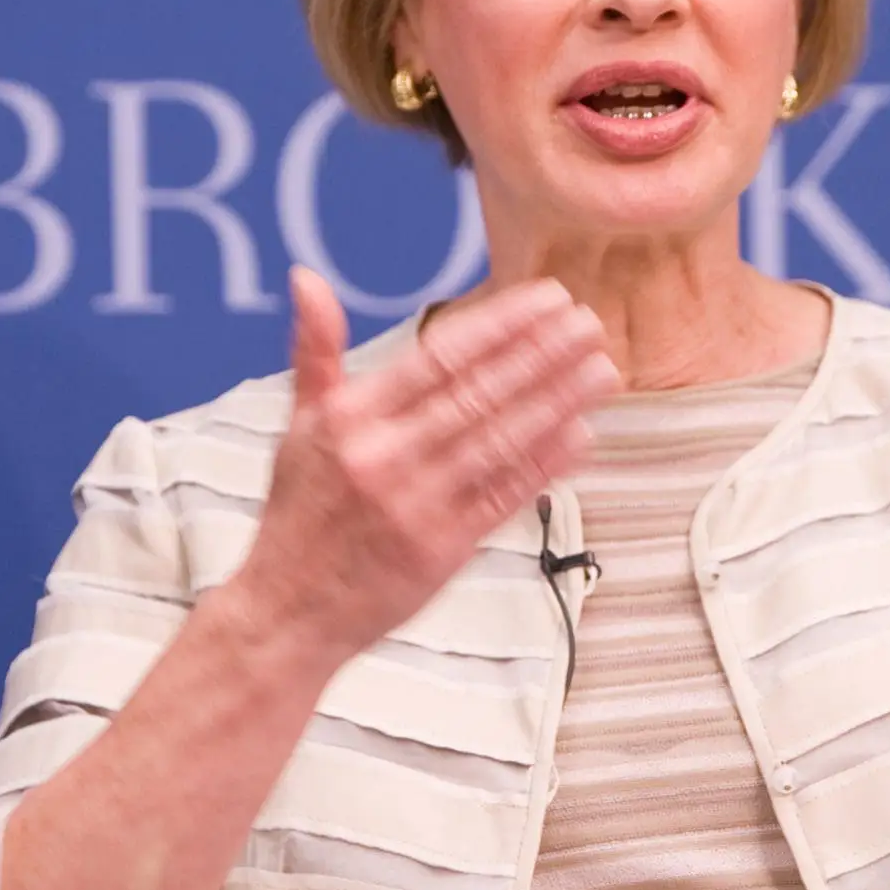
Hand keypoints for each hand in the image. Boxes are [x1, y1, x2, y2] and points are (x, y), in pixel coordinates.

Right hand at [226, 268, 616, 662]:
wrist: (288, 612)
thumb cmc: (300, 515)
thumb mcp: (298, 426)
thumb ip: (315, 351)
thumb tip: (307, 278)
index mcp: (352, 418)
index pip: (439, 357)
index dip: (500, 325)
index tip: (547, 300)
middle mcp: (385, 456)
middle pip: (478, 394)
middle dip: (542, 355)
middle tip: (590, 323)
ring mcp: (417, 505)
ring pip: (500, 441)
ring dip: (558, 403)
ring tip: (602, 370)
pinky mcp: (442, 550)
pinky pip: (504, 497)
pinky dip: (545, 465)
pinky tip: (581, 435)